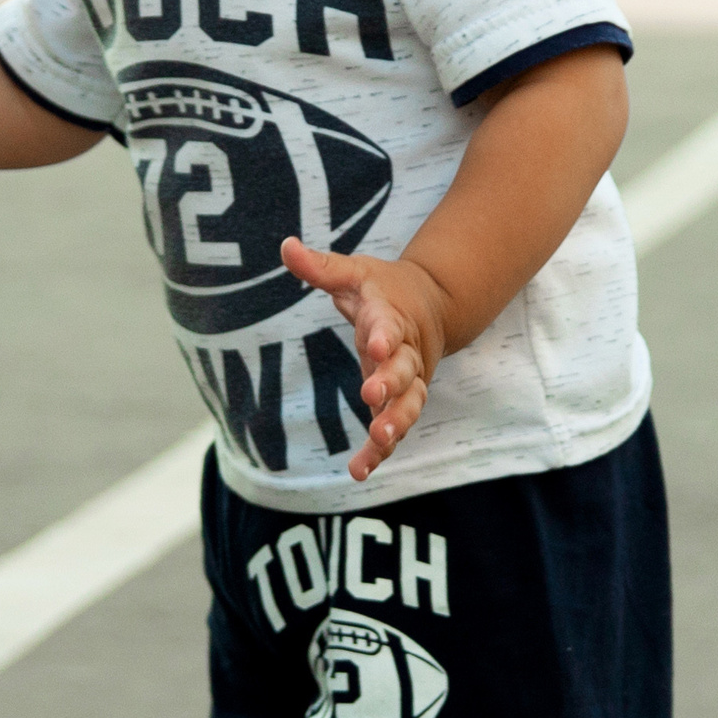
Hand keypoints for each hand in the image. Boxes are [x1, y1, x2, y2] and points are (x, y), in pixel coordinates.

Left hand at [281, 237, 451, 482]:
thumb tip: (285, 245)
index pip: (390, 325)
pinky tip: (359, 472)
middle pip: (405, 370)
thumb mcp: (354, 272)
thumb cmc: (385, 289)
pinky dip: (379, 452)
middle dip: (390, 383)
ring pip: (409, 405)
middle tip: (372, 396)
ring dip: (395, 423)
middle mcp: (405, 352)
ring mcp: (408, 380)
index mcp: (392, 317)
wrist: (432, 305)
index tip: (377, 343)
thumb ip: (321, 267)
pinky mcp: (400, 402)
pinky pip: (394, 429)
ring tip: (379, 441)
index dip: (385, 335)